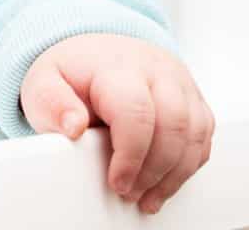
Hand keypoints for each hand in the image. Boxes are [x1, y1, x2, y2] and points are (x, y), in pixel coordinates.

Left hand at [20, 33, 214, 214]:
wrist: (96, 52)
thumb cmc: (73, 72)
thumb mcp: (45, 82)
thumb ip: (52, 104)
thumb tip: (72, 126)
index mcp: (117, 66)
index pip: (136, 112)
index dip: (131, 156)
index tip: (117, 182)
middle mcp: (156, 70)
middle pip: (173, 125)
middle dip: (154, 170)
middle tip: (130, 193)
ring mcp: (179, 83)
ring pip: (194, 133)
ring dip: (173, 174)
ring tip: (147, 197)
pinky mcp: (193, 99)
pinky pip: (203, 137)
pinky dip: (187, 166)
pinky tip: (164, 182)